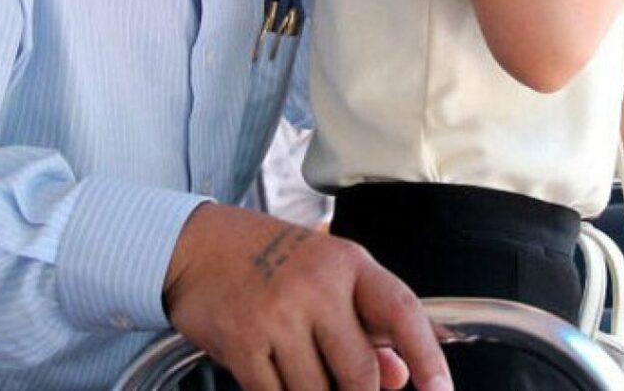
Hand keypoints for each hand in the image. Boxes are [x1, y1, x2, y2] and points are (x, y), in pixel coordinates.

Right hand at [163, 204, 452, 390]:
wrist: (195, 246)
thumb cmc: (268, 259)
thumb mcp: (325, 275)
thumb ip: (366, 324)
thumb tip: (400, 379)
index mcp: (348, 263)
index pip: (401, 311)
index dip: (427, 356)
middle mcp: (315, 287)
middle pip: (361, 373)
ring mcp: (276, 315)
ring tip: (304, 377)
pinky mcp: (242, 342)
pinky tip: (278, 383)